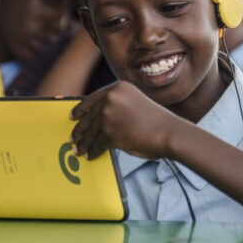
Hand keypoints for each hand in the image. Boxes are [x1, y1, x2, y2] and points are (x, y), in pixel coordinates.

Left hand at [70, 81, 185, 159]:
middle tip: (73, 137)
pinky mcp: (109, 131)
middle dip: (80, 129)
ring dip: (84, 142)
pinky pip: (97, 143)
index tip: (73, 116)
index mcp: (119, 87)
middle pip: (90, 116)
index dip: (81, 109)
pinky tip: (92, 155)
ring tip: (79, 150)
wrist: (169, 132)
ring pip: (91, 131)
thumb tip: (100, 121)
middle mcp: (112, 97)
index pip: (94, 98)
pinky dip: (94, 151)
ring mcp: (109, 114)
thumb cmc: (157, 122)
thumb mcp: (136, 104)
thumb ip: (119, 107)